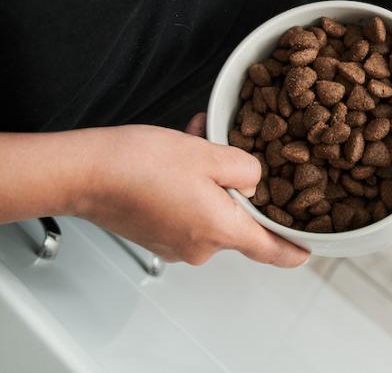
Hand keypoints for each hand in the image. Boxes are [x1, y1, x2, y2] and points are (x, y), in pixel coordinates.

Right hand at [77, 116, 308, 266]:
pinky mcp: (153, 233)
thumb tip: (251, 183)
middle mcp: (198, 247)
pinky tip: (176, 151)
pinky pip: (184, 206)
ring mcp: (173, 243)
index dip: (291, 250)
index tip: (306, 251)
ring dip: (207, 174)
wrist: (84, 172)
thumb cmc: (142, 165)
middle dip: (233, 180)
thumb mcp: (211, 154)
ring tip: (193, 140)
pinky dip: (187, 182)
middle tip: (223, 148)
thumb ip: (246, 171)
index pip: (269, 251)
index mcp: (220, 232)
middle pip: (235, 215)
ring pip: (208, 204)